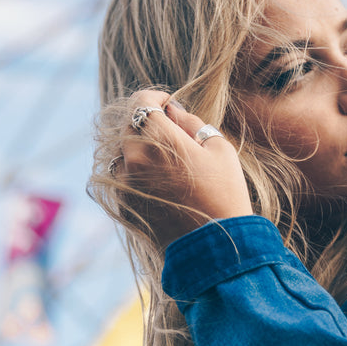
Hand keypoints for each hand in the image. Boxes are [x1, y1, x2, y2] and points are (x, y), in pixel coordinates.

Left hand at [109, 89, 252, 249]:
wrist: (213, 248)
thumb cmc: (224, 194)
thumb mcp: (219, 148)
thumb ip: (191, 122)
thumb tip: (171, 110)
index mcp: (157, 139)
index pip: (142, 102)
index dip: (156, 97)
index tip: (168, 104)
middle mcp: (133, 158)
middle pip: (129, 125)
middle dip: (147, 122)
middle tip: (171, 132)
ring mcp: (124, 183)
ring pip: (123, 152)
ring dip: (139, 148)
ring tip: (166, 160)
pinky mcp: (122, 204)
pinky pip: (123, 177)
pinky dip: (137, 172)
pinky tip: (162, 184)